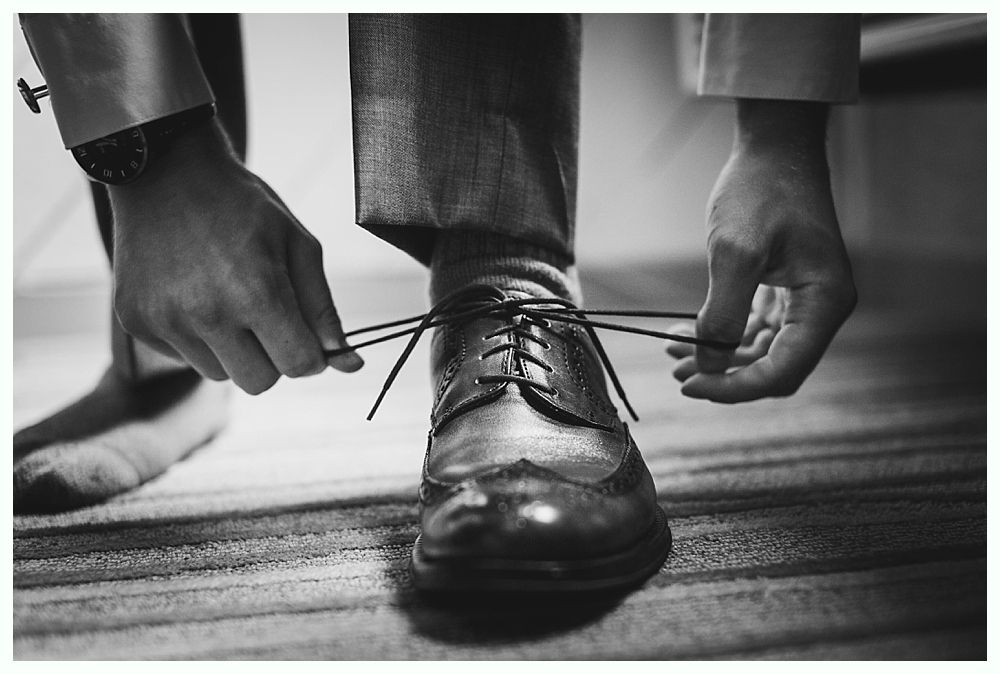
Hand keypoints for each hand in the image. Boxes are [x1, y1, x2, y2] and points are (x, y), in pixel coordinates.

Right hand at [109, 121, 362, 394]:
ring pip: (219, 374)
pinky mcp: (135, 322)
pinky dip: (196, 338)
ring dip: (232, 350)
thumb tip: (351, 365)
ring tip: (224, 298)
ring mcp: (165, 321)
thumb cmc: (243, 207)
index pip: (299, 366)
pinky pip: (183, 357)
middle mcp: (207, 314)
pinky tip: (192, 294)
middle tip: (265, 315)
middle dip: (272, 358)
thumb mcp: (298, 245)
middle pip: (259, 382)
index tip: (305, 335)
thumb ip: (323, 310)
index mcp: (256, 293)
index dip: (310, 356)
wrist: (165, 172)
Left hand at [667, 100, 855, 402]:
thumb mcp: (735, 252)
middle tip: (677, 372)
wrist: (773, 146)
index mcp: (824, 303)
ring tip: (673, 353)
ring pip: (760, 351)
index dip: (735, 388)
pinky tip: (686, 333)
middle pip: (773, 367)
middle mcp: (823, 307)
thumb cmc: (760, 189)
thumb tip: (709, 367)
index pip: (782, 371)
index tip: (691, 385)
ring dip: (717, 357)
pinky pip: (755, 328)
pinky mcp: (786, 290)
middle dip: (723, 375)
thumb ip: (723, 314)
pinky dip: (722, 334)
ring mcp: (806, 300)